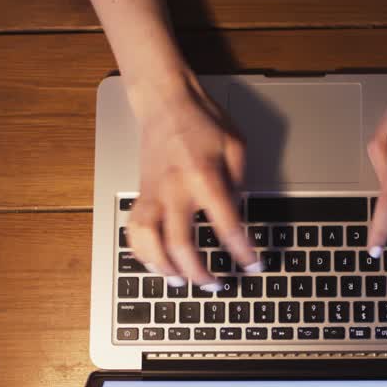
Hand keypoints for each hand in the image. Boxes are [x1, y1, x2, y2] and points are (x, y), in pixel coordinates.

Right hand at [124, 74, 259, 288]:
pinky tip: (155, 263)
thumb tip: (238, 214)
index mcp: (203, 175)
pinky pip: (134, 231)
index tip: (253, 265)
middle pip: (179, 242)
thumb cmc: (201, 121)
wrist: (164, 103)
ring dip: (164, 267)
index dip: (242, 250)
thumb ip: (238, 182)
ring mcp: (152, 193)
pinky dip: (142, 252)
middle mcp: (174, 188)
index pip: (226, 223)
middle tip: (214, 284)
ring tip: (180, 282)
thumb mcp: (236, 145)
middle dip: (198, 271)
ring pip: (148, 241)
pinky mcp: (141, 195)